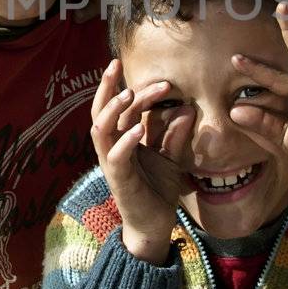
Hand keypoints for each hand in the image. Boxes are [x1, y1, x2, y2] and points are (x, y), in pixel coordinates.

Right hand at [90, 61, 194, 262]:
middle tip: (114, 63)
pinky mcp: (119, 180)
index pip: (123, 109)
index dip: (141, 93)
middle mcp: (112, 148)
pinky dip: (126, 141)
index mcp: (122, 139)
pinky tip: (138, 129)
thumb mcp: (172, 158)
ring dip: (112, 110)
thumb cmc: (158, 189)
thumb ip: (176, 135)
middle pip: (100, 111)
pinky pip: (116, 157)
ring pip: (100, 130)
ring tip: (128, 93)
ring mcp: (112, 163)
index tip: (165, 82)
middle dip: (106, 87)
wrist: (155, 225)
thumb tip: (187, 109)